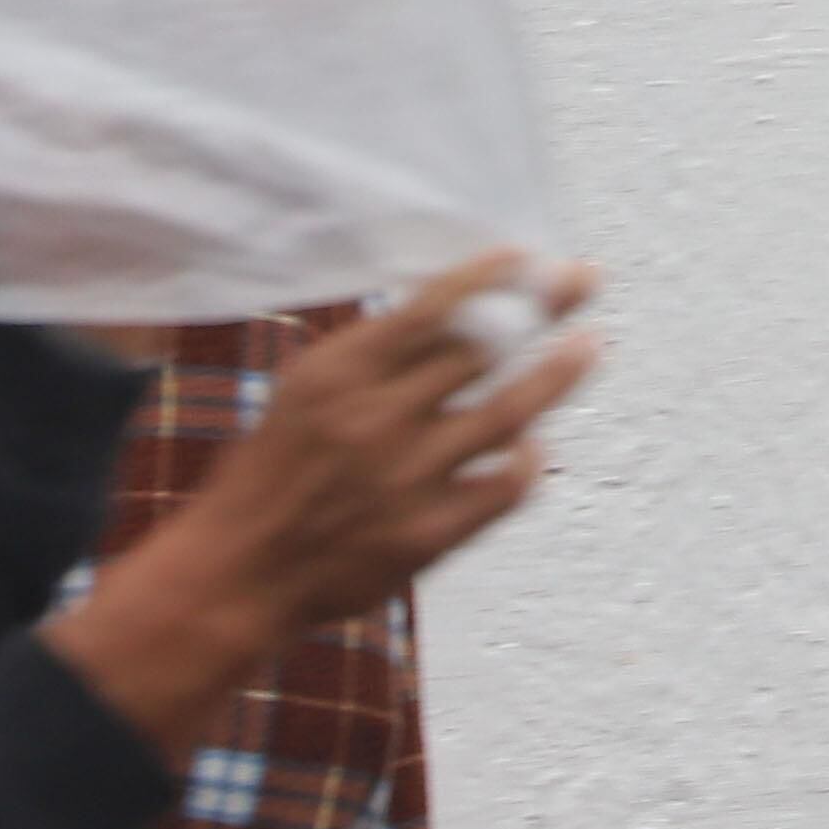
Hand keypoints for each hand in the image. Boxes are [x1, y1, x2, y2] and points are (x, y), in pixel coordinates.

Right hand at [45, 255, 599, 760]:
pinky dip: (527, 460)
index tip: (530, 255)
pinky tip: (533, 444)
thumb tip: (453, 310)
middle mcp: (376, 419)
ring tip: (589, 345)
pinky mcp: (427, 536)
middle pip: (482, 349)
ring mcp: (406, 479)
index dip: (489, 277)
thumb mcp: (304, 391)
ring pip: (509, 412)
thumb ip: (372, 356)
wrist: (239, 573)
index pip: (432, 308)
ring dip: (559, 373)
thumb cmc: (272, 473)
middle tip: (584, 279)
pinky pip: (505, 488)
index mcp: (338, 373)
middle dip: (544, 306)